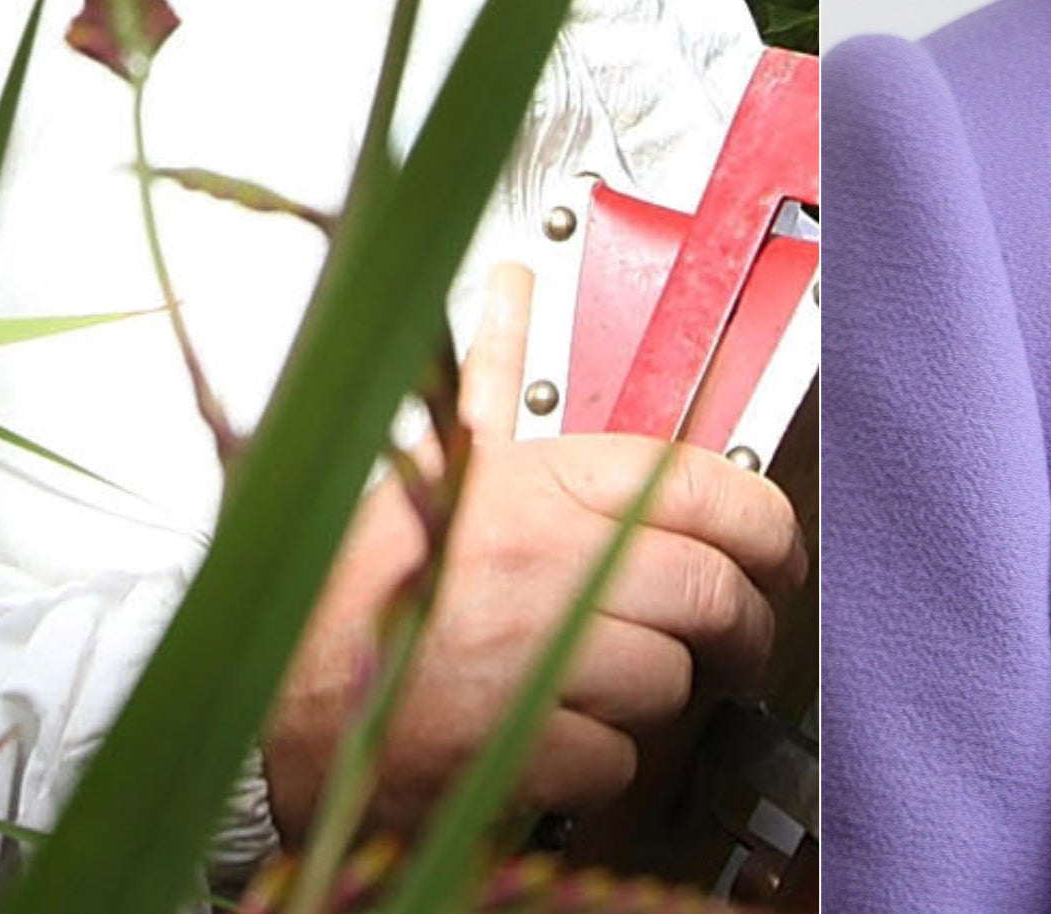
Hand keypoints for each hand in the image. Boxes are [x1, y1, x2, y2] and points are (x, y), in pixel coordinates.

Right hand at [261, 263, 808, 836]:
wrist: (272, 695)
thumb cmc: (354, 583)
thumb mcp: (430, 461)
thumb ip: (493, 381)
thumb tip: (512, 287)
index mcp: (530, 483)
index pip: (699, 482)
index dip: (765, 523)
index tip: (779, 554)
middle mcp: (540, 563)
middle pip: (710, 590)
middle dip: (742, 627)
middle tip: (739, 643)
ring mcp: (528, 657)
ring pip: (671, 681)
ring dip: (656, 697)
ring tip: (613, 686)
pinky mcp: (513, 750)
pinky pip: (617, 761)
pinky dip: (601, 764)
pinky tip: (558, 737)